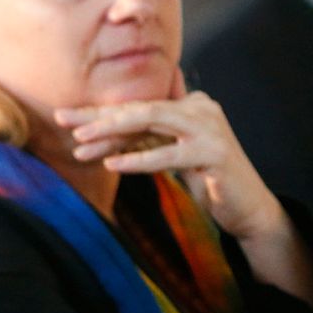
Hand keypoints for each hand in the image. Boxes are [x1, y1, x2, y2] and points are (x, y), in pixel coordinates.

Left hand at [56, 77, 286, 244]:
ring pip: (151, 121)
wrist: (248, 208)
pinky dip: (139, 160)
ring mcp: (209, 128)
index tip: (66, 117)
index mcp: (189, 104)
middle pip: (140, 108)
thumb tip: (111, 126)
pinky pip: (168, 155)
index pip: (138, 105)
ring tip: (81, 140)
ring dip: (113, 131)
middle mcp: (200, 107)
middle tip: (64, 121)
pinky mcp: (214, 153)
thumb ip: (149, 136)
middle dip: (99, 115)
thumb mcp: (174, 153)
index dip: (101, 112)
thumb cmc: (208, 181)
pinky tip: (113, 165)